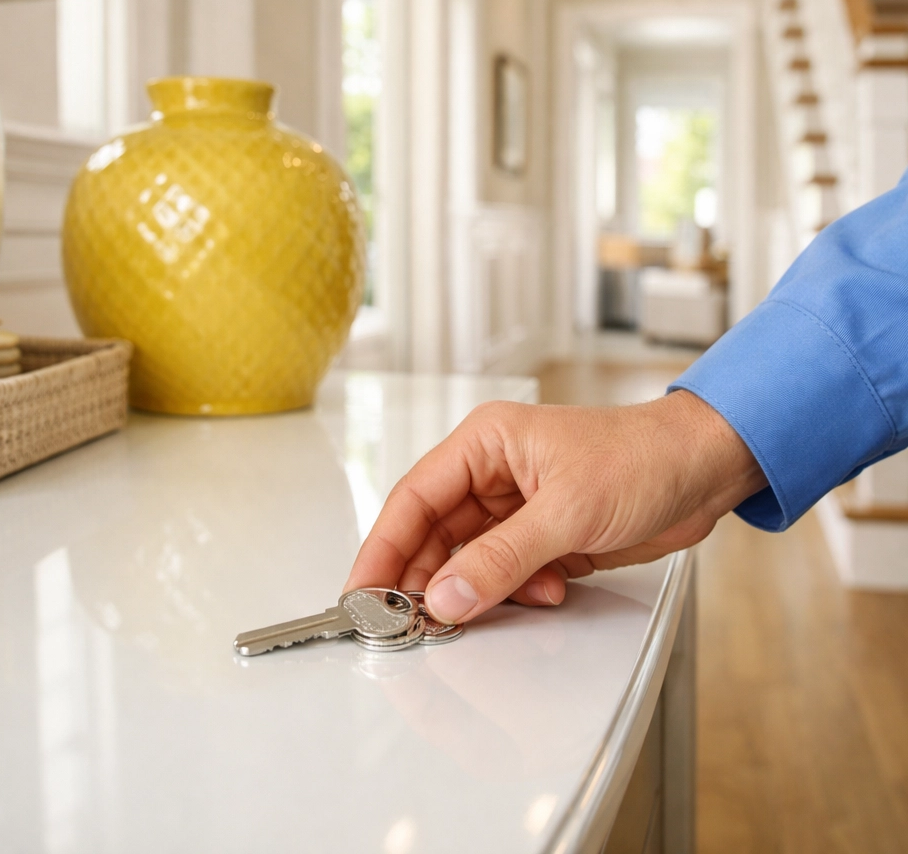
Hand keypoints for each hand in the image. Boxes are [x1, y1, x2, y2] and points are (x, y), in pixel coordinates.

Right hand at [344, 389, 765, 623]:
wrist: (704, 471)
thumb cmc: (643, 458)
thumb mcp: (567, 511)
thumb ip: (501, 558)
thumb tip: (446, 596)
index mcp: (485, 444)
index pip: (414, 498)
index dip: (382, 547)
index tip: (362, 592)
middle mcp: (492, 474)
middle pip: (434, 534)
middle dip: (427, 579)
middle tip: (413, 622)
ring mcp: (517, 507)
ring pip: (469, 560)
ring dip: (479, 589)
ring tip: (485, 609)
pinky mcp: (542, 535)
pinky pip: (506, 574)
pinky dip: (518, 592)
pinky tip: (549, 588)